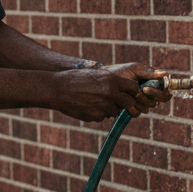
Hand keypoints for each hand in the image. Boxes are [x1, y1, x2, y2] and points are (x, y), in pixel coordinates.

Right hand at [51, 62, 169, 121]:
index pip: (134, 88)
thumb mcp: (97, 75)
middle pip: (129, 102)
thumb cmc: (76, 79)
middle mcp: (111, 93)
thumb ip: (111, 82)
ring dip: (109, 108)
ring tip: (93, 100)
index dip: (133, 92)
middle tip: (119, 102)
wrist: (58, 89)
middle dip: (126, 103)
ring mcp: (104, 106)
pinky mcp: (96, 116)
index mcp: (112, 80)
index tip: (129, 93)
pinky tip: (86, 105)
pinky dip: (97, 112)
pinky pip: (102, 116)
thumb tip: (124, 89)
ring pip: (115, 110)